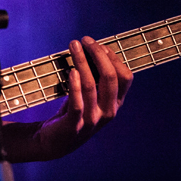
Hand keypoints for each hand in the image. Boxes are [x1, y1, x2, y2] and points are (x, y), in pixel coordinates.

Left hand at [30, 36, 132, 159]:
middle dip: (98, 54)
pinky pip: (77, 103)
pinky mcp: (74, 125)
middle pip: (110, 77)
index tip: (98, 44)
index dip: (113, 57)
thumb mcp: (90, 95)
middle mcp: (108, 112)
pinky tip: (71, 70)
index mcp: (115, 103)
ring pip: (91, 85)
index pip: (125, 76)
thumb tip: (95, 48)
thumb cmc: (74, 111)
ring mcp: (92, 120)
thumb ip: (96, 77)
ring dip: (82, 61)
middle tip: (85, 39)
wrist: (55, 140)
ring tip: (73, 45)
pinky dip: (75, 85)